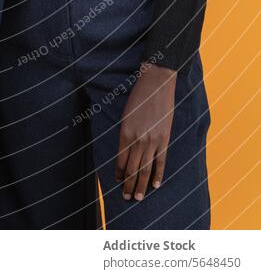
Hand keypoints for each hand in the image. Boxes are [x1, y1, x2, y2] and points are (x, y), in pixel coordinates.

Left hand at [116, 62, 176, 200]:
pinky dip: (158, 174)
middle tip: (127, 198)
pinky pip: (161, 161)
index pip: (120, 161)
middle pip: (132, 169)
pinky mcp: (164, 138)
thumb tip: (126, 151)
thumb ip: (126, 134)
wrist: (156, 84)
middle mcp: (137, 140)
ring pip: (145, 169)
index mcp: (124, 133)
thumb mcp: (126, 115)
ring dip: (141, 185)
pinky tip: (155, 185)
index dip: (119, 174)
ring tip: (138, 197)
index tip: (118, 183)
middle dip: (128, 185)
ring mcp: (152, 141)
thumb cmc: (138, 97)